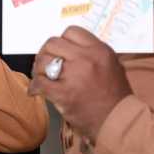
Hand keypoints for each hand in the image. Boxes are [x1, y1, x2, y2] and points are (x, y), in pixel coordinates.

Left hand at [28, 26, 132, 141]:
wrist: (118, 121)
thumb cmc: (116, 96)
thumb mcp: (112, 65)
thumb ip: (92, 53)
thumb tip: (70, 48)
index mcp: (98, 50)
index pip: (71, 32)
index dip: (62, 40)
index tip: (60, 50)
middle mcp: (85, 59)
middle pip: (53, 43)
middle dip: (46, 52)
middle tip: (46, 62)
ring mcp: (73, 76)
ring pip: (43, 61)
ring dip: (38, 69)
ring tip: (41, 76)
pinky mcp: (63, 93)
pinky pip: (40, 82)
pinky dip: (35, 86)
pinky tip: (36, 90)